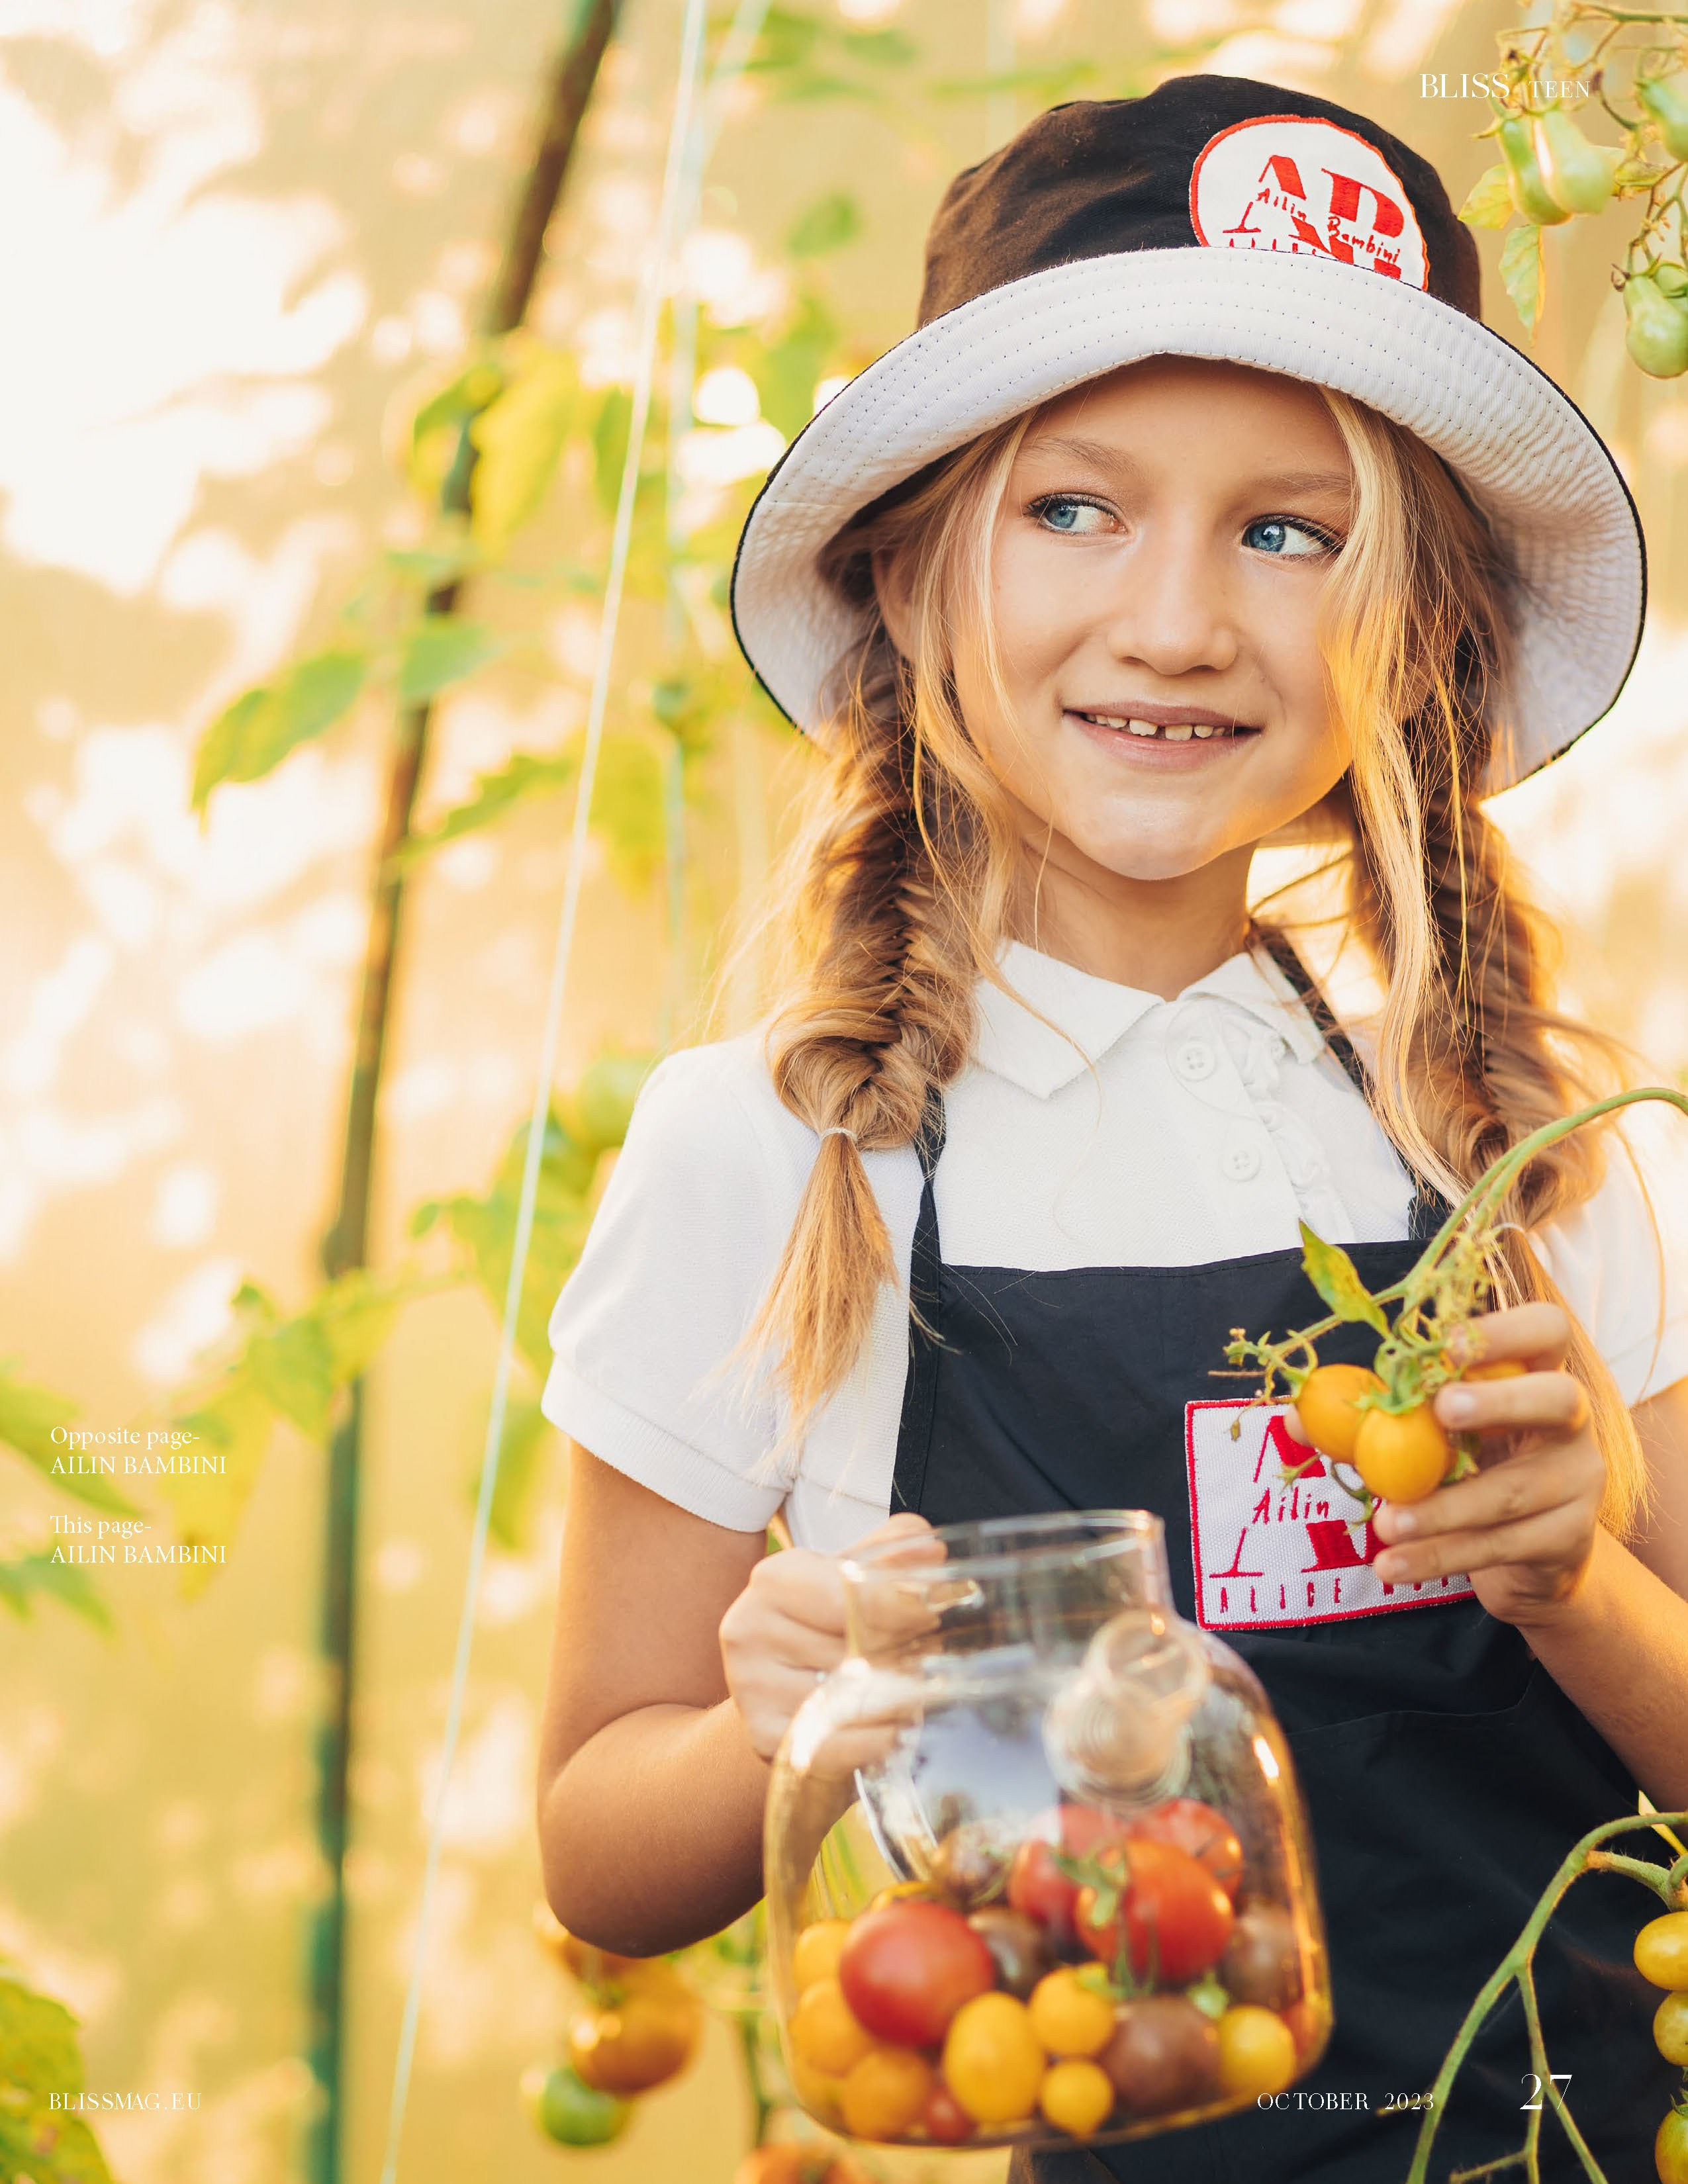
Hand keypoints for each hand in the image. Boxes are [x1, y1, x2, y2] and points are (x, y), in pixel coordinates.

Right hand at [718, 1511, 940, 1760]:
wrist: (774, 1687)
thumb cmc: (817, 1626)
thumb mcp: (846, 1580)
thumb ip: (889, 1555)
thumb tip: (931, 1548)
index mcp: (774, 1580)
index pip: (848, 1594)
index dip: (899, 1608)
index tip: (931, 1618)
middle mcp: (752, 1628)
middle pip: (851, 1647)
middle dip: (902, 1655)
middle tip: (929, 1659)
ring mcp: (752, 1685)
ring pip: (847, 1697)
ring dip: (895, 1699)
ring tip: (914, 1692)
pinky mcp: (762, 1734)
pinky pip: (836, 1743)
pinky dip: (875, 1739)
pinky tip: (894, 1729)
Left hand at [1369, 1303, 1605, 1628]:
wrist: (1526, 1560)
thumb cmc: (1467, 1472)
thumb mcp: (1427, 1438)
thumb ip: (1370, 1419)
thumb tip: (1294, 1416)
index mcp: (1535, 1376)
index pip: (1546, 1330)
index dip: (1506, 1330)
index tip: (1448, 1345)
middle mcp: (1570, 1424)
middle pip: (1557, 1398)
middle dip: (1500, 1401)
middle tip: (1442, 1410)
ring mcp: (1577, 1484)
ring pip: (1511, 1493)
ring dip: (1442, 1508)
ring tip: (1385, 1522)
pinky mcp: (1568, 1541)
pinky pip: (1500, 1548)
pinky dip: (1439, 1557)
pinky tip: (1394, 1565)